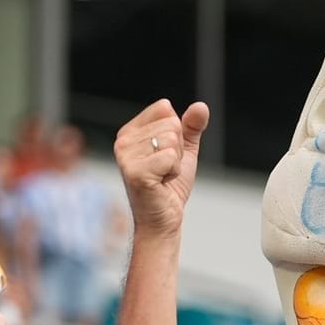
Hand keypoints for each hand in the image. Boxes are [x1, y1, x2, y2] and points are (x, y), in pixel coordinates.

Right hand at [114, 99, 209, 234]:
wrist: (163, 218)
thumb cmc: (169, 185)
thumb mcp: (184, 151)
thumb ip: (191, 127)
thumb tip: (201, 106)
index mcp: (130, 131)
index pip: (165, 109)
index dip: (177, 134)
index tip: (166, 155)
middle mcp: (123, 140)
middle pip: (171, 124)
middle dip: (177, 150)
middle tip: (165, 169)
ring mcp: (126, 156)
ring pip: (171, 140)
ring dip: (176, 162)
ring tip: (163, 176)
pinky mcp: (135, 172)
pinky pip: (170, 157)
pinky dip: (174, 171)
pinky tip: (162, 183)